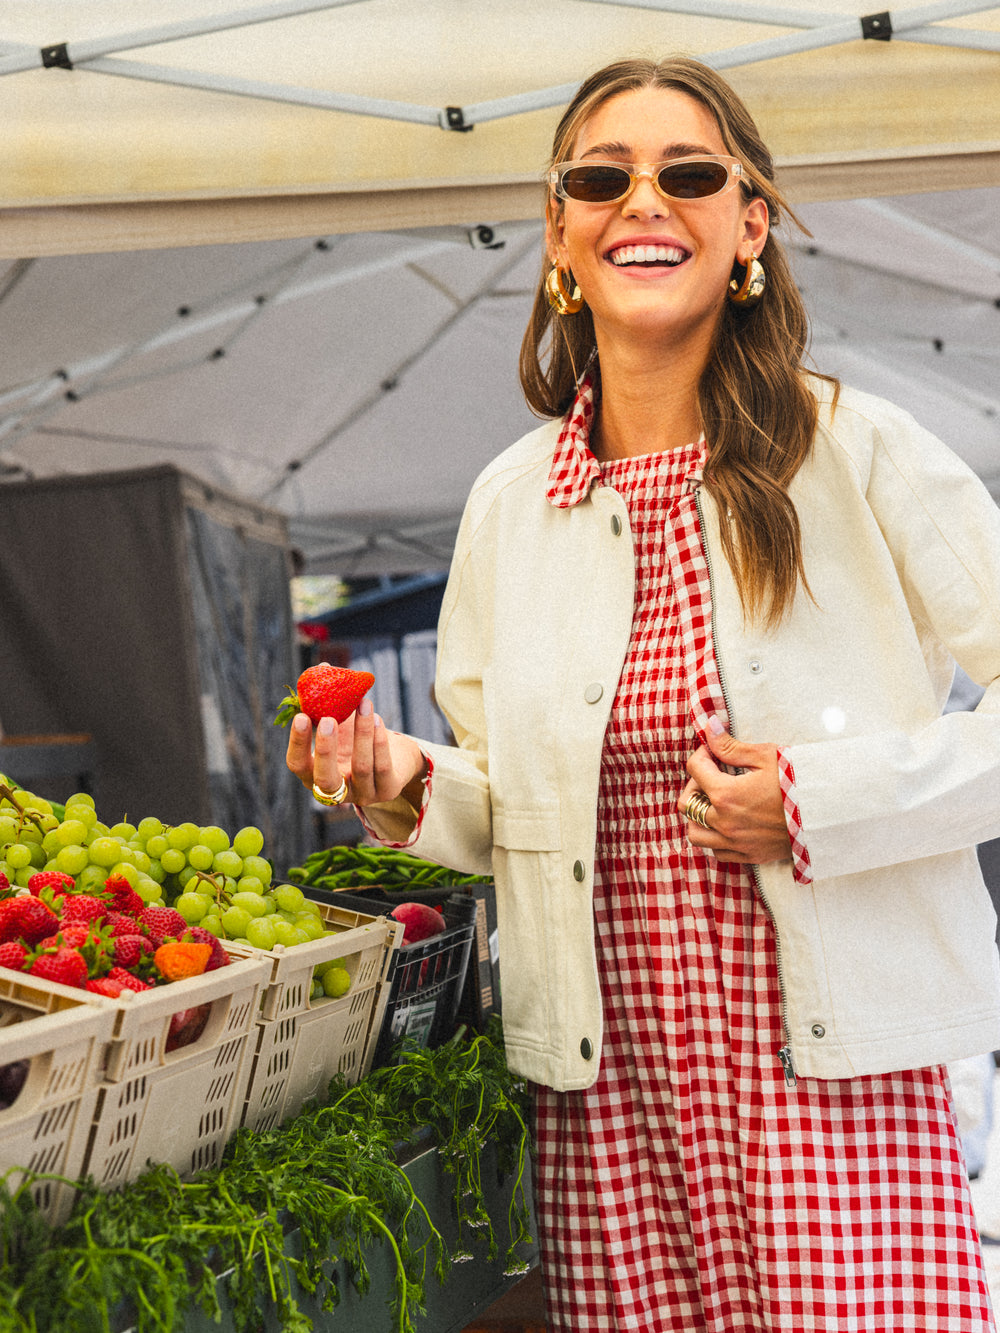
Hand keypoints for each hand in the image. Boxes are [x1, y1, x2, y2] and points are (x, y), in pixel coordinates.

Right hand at [285, 699, 426, 807]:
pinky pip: (382, 766)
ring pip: (361, 767)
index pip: (297, 765)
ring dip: (361, 733)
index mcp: (314, 775)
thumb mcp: (341, 723)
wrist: (395, 759)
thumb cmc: (358, 740)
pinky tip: (376, 718)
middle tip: (328, 718)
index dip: (297, 742)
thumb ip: (328, 702)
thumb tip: (325, 666)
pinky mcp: (386, 790)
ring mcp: (362, 794)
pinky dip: (379, 740)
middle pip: (325, 779)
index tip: (301, 715)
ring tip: (363, 703)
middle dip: (325, 748)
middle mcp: (336, 791)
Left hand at [677, 715, 789, 863]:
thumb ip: (730, 746)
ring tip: (715, 802)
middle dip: (695, 784)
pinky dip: (714, 837)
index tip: (713, 751)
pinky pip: (717, 851)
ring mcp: (736, 842)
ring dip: (699, 816)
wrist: (829, 811)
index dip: (701, 753)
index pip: (694, 768)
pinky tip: (728, 823)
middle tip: (713, 775)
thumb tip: (708, 727)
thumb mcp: (766, 756)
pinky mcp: (750, 855)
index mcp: (725, 794)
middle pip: (687, 803)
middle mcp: (725, 822)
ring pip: (695, 833)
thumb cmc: (798, 780)